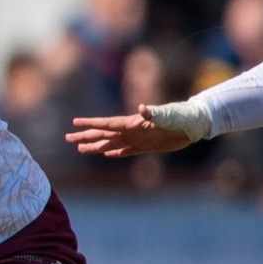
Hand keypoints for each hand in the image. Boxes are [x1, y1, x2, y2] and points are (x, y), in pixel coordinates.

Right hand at [66, 110, 195, 157]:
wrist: (195, 125)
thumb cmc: (182, 117)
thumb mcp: (168, 115)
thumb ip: (154, 112)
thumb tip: (141, 108)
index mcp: (132, 123)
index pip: (107, 124)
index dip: (90, 124)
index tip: (75, 123)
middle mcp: (131, 130)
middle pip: (103, 134)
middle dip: (85, 136)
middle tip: (67, 138)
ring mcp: (138, 138)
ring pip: (111, 144)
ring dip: (96, 146)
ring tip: (80, 149)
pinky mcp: (146, 147)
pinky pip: (127, 151)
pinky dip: (116, 153)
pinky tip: (107, 155)